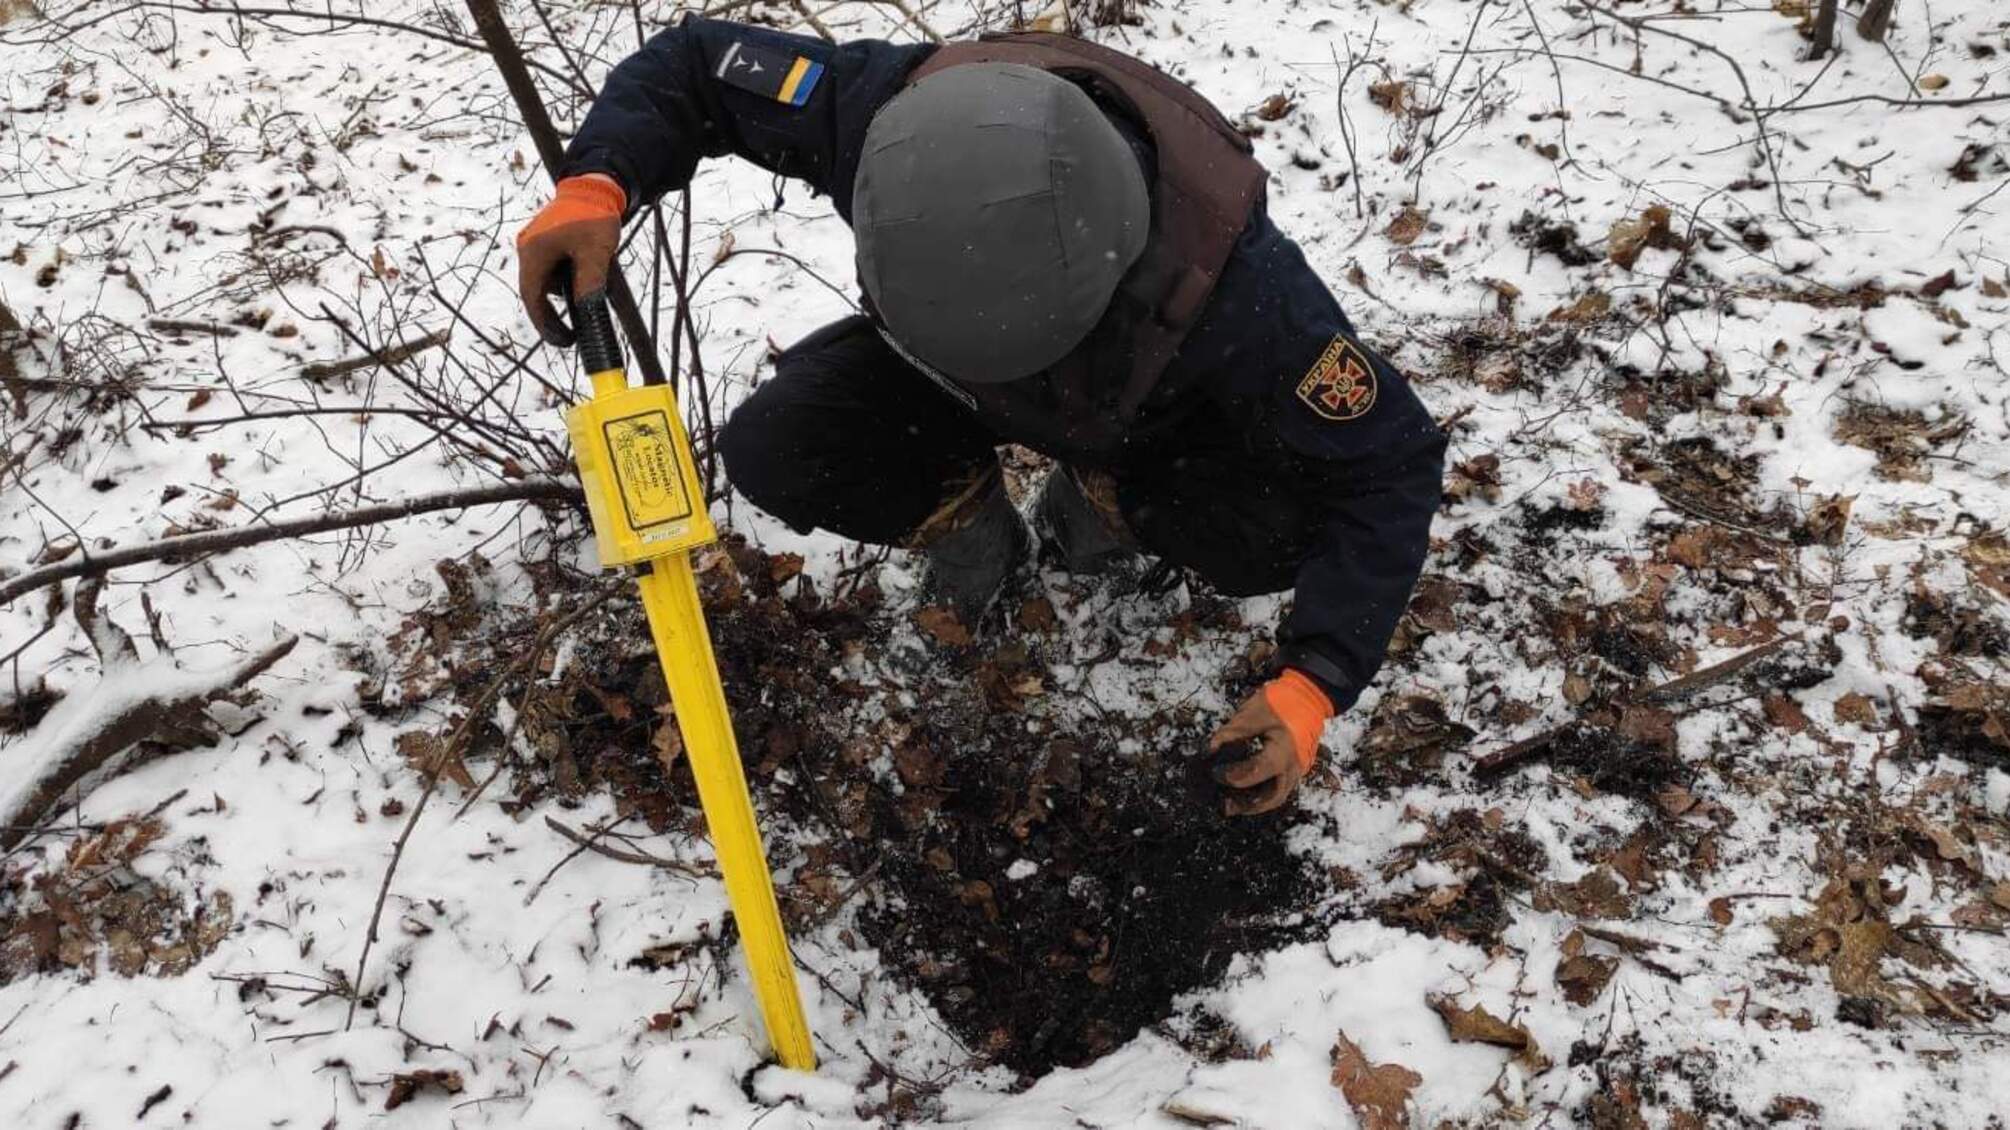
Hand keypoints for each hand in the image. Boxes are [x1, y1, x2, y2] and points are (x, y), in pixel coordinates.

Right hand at [516, 173, 625, 345]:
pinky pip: (554, 269)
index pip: (532, 297)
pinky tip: (587, 274)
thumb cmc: (594, 215)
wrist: (595, 185)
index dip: (545, 323)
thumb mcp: (596, 252)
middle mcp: (528, 249)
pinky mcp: (547, 243)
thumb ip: (589, 281)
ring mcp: (536, 245)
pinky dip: (568, 279)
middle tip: (572, 334)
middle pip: (537, 291)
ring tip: (592, 291)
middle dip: (555, 313)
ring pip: (548, 281)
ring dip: (567, 292)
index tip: (563, 341)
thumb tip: (587, 311)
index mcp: (534, 252)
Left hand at [1206, 670, 1333, 816]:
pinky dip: (1263, 792)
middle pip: (1272, 797)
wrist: (1309, 695)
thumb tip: (1209, 750)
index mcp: (1284, 751)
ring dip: (1256, 803)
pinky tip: (1247, 790)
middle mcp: (1294, 766)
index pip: (1256, 771)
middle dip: (1248, 805)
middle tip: (1225, 806)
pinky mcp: (1296, 767)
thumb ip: (1230, 734)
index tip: (1215, 772)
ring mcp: (1299, 769)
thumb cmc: (1281, 701)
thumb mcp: (1252, 713)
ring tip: (1233, 803)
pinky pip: (1280, 786)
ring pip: (1278, 795)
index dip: (1233, 775)